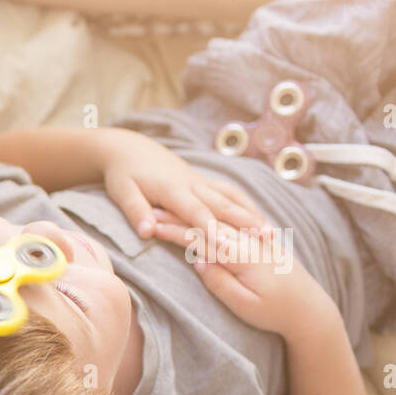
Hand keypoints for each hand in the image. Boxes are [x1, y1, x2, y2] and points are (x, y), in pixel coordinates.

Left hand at [99, 128, 270, 241]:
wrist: (131, 149)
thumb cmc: (124, 174)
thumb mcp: (123, 192)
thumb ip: (136, 211)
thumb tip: (147, 231)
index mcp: (173, 189)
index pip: (195, 211)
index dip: (211, 228)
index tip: (225, 244)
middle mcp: (193, 184)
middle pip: (223, 205)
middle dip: (246, 223)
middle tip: (268, 240)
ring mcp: (202, 181)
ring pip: (232, 198)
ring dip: (253, 215)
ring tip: (272, 234)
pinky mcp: (205, 181)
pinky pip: (231, 194)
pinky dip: (247, 206)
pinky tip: (260, 220)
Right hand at [151, 215, 330, 337]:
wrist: (310, 308)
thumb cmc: (274, 312)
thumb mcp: (244, 305)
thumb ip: (220, 282)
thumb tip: (198, 260)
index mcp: (244, 256)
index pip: (202, 238)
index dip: (175, 232)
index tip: (152, 227)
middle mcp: (251, 241)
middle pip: (208, 223)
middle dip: (179, 217)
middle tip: (152, 212)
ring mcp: (257, 238)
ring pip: (220, 219)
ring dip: (193, 213)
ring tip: (171, 207)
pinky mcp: (262, 240)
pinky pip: (235, 219)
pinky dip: (216, 212)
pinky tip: (204, 207)